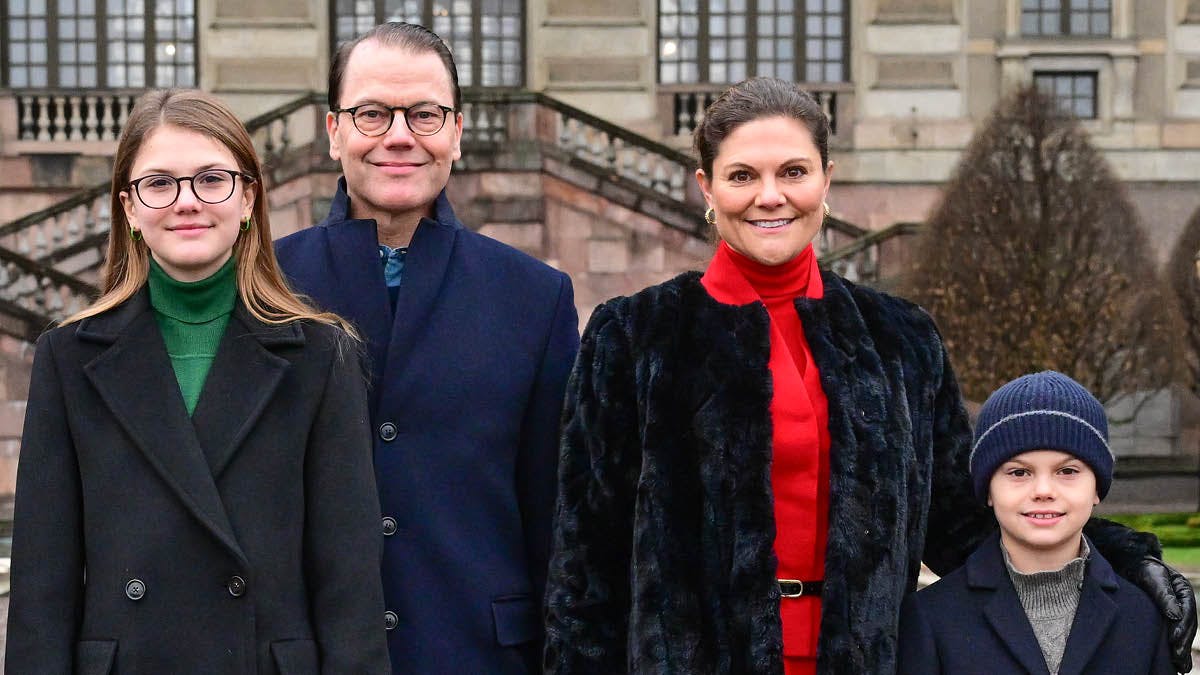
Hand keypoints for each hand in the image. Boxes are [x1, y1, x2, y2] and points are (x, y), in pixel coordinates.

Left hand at [1130, 556, 1195, 672]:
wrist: (1127, 562)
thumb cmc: (1140, 567)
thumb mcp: (1153, 577)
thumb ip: (1164, 595)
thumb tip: (1175, 616)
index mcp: (1183, 590)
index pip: (1187, 612)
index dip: (1182, 627)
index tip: (1174, 640)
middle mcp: (1182, 602)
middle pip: (1187, 626)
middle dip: (1183, 643)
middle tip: (1176, 659)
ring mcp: (1174, 610)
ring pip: (1182, 632)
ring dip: (1181, 649)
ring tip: (1181, 667)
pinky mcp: (1164, 616)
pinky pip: (1172, 633)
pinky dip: (1175, 647)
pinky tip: (1174, 663)